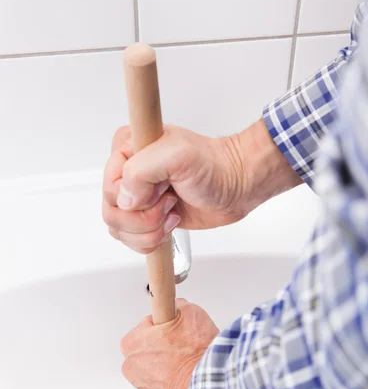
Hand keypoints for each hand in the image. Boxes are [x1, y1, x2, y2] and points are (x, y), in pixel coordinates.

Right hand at [103, 120, 300, 252]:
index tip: (162, 189)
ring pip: (120, 230)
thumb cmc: (214, 167)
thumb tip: (125, 200)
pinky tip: (171, 223)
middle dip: (144, 218)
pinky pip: (131, 240)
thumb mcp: (178, 155)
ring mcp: (137, 197)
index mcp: (127, 148)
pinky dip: (151, 240)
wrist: (235, 186)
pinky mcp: (146, 217)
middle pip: (112, 212)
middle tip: (170, 203)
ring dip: (149, 230)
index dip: (135, 198)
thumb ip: (141, 170)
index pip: (109, 187)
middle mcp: (127, 172)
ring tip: (172, 212)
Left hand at [120, 299, 218, 388]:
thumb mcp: (191, 313)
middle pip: (149, 348)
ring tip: (189, 363)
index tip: (177, 328)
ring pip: (156, 369)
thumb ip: (178, 306)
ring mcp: (143, 388)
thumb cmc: (196, 355)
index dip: (166, 324)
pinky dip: (174, 383)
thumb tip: (179, 308)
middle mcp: (132, 367)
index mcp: (133, 343)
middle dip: (164, 346)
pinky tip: (189, 378)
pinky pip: (163, 387)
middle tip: (185, 345)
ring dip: (169, 365)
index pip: (147, 325)